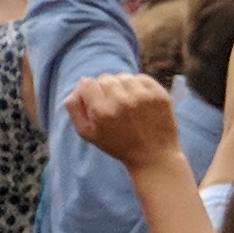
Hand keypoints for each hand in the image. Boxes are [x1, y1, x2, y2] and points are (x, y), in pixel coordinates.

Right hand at [65, 72, 185, 173]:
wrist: (153, 155)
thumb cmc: (117, 145)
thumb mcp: (88, 133)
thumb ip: (75, 109)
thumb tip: (76, 87)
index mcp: (101, 111)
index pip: (87, 83)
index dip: (89, 91)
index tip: (96, 101)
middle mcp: (121, 101)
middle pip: (104, 78)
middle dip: (105, 88)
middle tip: (112, 104)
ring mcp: (142, 96)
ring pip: (123, 77)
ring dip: (121, 86)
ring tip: (126, 102)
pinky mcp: (159, 95)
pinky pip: (141, 78)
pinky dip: (138, 85)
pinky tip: (139, 99)